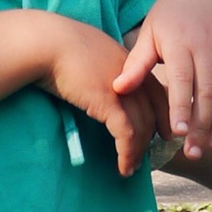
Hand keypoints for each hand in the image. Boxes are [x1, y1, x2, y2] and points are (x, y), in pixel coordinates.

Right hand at [35, 17, 159, 176]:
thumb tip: (98, 83)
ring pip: (141, 127)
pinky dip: (127, 153)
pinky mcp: (109, 102)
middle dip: (151, 138)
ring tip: (131, 168)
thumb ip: (102, 69)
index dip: (162, 114)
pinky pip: (125, 134)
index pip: (157, 92)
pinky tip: (123, 167)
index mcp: (130, 62)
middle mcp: (132, 76)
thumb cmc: (60, 47)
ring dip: (137, 152)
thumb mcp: (90, 55)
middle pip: (152, 112)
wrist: (48, 43)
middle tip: (144, 157)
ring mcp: (123, 88)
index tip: (162, 133)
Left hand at [113, 0, 211, 169]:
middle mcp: (208, 44)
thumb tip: (117, 89)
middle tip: (194, 152)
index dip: (180, 108)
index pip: (182, 80)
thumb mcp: (150, 33)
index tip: (176, 135)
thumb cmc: (171, 15)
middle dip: (202, 126)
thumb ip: (136, 63)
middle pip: (208, 92)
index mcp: (180, 42)